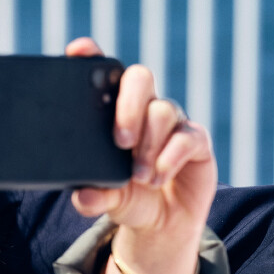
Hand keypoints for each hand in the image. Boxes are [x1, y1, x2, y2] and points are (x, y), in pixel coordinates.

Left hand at [64, 38, 215, 273]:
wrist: (162, 224)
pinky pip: (187, 136)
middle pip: (139, 78)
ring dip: (149, 144)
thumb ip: (92, 196)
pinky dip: (170, 157)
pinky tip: (157, 177)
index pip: (103, 73)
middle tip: (119, 140)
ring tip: (139, 176)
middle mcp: (142, 107)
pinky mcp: (196, 140)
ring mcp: (171, 121)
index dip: (92, 56)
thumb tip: (83, 196)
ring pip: (162, 110)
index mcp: (112, 112)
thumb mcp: (105, 200)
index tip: (77, 49)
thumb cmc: (127, 198)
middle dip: (128, 105)